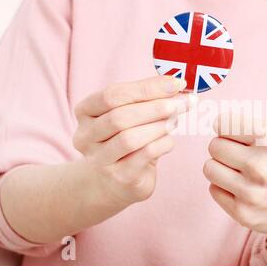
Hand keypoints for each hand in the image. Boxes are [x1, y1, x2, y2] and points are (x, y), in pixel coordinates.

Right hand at [73, 76, 190, 206]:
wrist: (113, 181)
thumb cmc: (125, 138)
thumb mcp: (131, 114)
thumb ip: (147, 98)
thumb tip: (176, 84)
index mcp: (85, 112)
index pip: (112, 95)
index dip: (146, 88)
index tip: (176, 83)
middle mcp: (85, 136)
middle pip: (120, 117)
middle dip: (155, 107)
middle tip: (181, 103)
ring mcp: (99, 160)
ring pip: (129, 138)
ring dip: (158, 126)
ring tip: (175, 121)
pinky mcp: (119, 178)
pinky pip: (144, 156)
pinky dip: (162, 144)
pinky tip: (169, 140)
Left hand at [204, 37, 266, 265]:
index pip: (223, 123)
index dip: (232, 126)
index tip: (246, 132)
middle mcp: (262, 168)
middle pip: (213, 146)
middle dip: (227, 146)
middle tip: (248, 152)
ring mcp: (253, 195)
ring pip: (210, 168)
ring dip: (223, 166)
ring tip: (245, 169)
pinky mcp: (244, 215)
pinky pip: (213, 190)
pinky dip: (224, 187)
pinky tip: (245, 187)